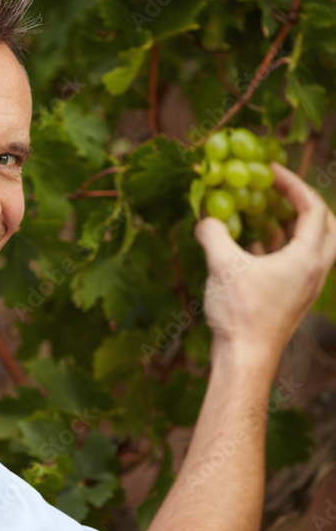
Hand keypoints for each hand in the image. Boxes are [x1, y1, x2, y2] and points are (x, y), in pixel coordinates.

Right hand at [195, 164, 335, 363]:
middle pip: (326, 226)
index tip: (271, 171)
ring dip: (290, 227)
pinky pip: (294, 264)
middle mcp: (315, 270)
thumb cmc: (241, 313)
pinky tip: (250, 247)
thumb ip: (213, 233)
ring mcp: (305, 287)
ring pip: (311, 247)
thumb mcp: (222, 265)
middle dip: (305, 204)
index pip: (313, 208)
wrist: (245, 359)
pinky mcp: (291, 299)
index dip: (294, 184)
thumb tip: (206, 219)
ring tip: (262, 215)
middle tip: (280, 193)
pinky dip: (278, 249)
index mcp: (308, 257)